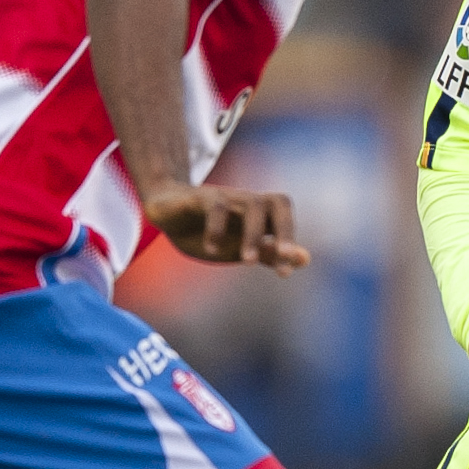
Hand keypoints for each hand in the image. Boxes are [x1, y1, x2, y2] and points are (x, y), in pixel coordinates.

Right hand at [142, 180, 309, 273]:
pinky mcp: (198, 197)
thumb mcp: (239, 246)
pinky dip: (217, 229)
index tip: (284, 273)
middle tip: (280, 258)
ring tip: (246, 261)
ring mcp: (223, 196)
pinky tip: (211, 249)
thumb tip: (304, 259)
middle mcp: (245, 201)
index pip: (285, 215)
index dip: (290, 239)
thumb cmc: (207, 228)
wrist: (164, 210)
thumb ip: (270, 253)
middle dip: (284, 231)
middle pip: (277, 202)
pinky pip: (215, 206)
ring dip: (253, 234)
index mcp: (258, 213)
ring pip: (251, 203)